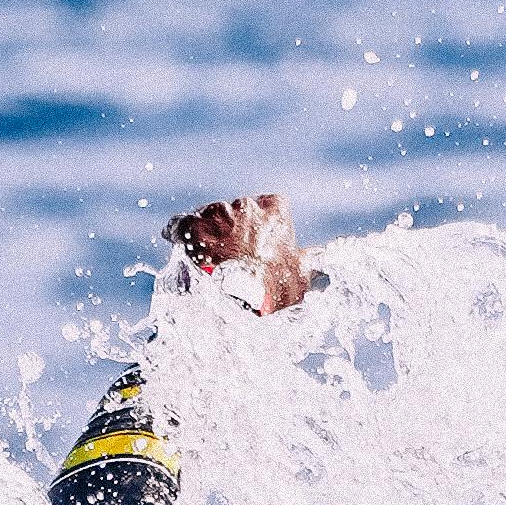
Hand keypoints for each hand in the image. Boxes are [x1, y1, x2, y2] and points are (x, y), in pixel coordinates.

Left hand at [167, 192, 313, 314]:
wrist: (234, 301)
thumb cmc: (272, 290)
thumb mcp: (302, 277)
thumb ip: (312, 261)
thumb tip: (328, 254)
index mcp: (274, 215)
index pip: (273, 202)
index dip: (267, 220)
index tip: (264, 237)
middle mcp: (245, 207)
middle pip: (240, 210)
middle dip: (236, 229)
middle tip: (234, 256)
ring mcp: (215, 214)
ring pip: (210, 216)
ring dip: (210, 234)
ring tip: (207, 260)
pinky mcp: (189, 225)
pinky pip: (179, 224)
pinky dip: (177, 233)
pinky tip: (177, 245)